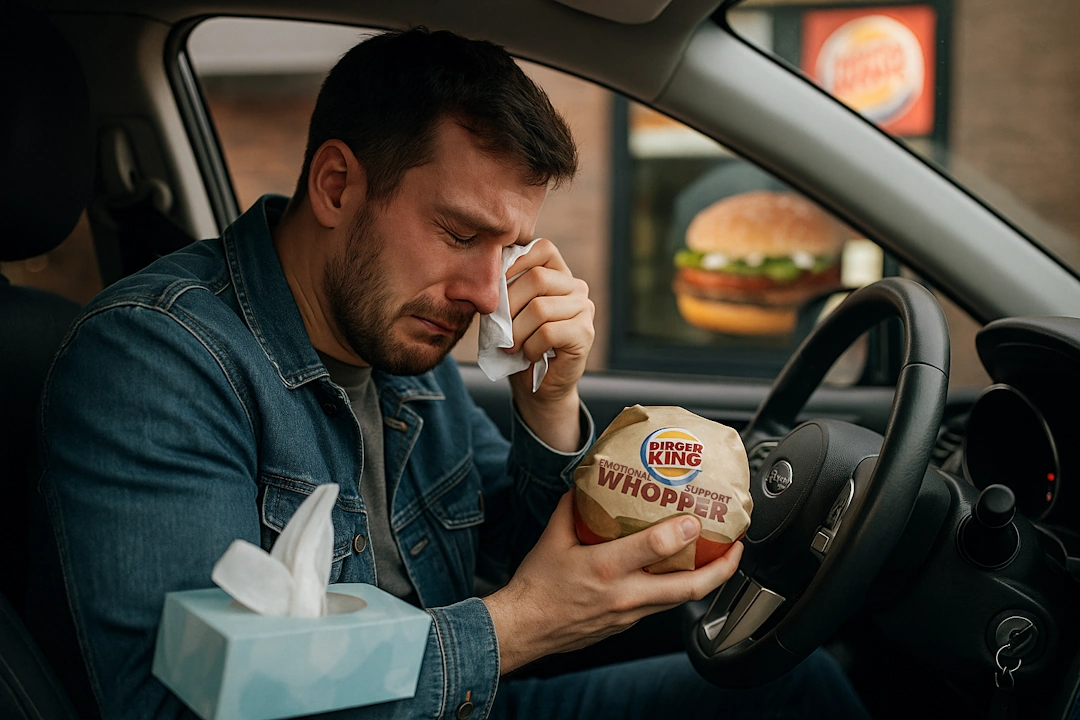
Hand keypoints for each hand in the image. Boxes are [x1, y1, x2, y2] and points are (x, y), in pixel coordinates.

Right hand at [482, 492, 743, 673]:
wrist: (525, 627)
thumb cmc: (537, 585)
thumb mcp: (552, 537)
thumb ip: (573, 506)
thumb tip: (588, 482)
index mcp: (606, 567)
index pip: (656, 548)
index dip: (683, 531)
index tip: (698, 516)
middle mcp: (625, 593)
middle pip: (690, 586)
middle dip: (722, 567)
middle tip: (737, 545)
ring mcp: (631, 613)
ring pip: (683, 599)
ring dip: (709, 579)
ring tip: (722, 558)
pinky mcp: (629, 623)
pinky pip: (664, 605)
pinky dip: (680, 588)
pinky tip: (683, 573)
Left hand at [504, 238, 594, 450]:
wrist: (538, 386)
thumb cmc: (520, 345)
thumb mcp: (509, 312)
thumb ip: (505, 290)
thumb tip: (488, 277)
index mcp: (559, 275)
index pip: (543, 248)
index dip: (517, 261)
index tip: (497, 283)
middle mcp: (577, 287)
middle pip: (538, 278)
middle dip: (509, 305)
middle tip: (499, 329)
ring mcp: (584, 309)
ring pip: (540, 308)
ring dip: (517, 332)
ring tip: (512, 346)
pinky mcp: (585, 333)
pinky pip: (548, 332)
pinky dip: (531, 346)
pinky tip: (530, 354)